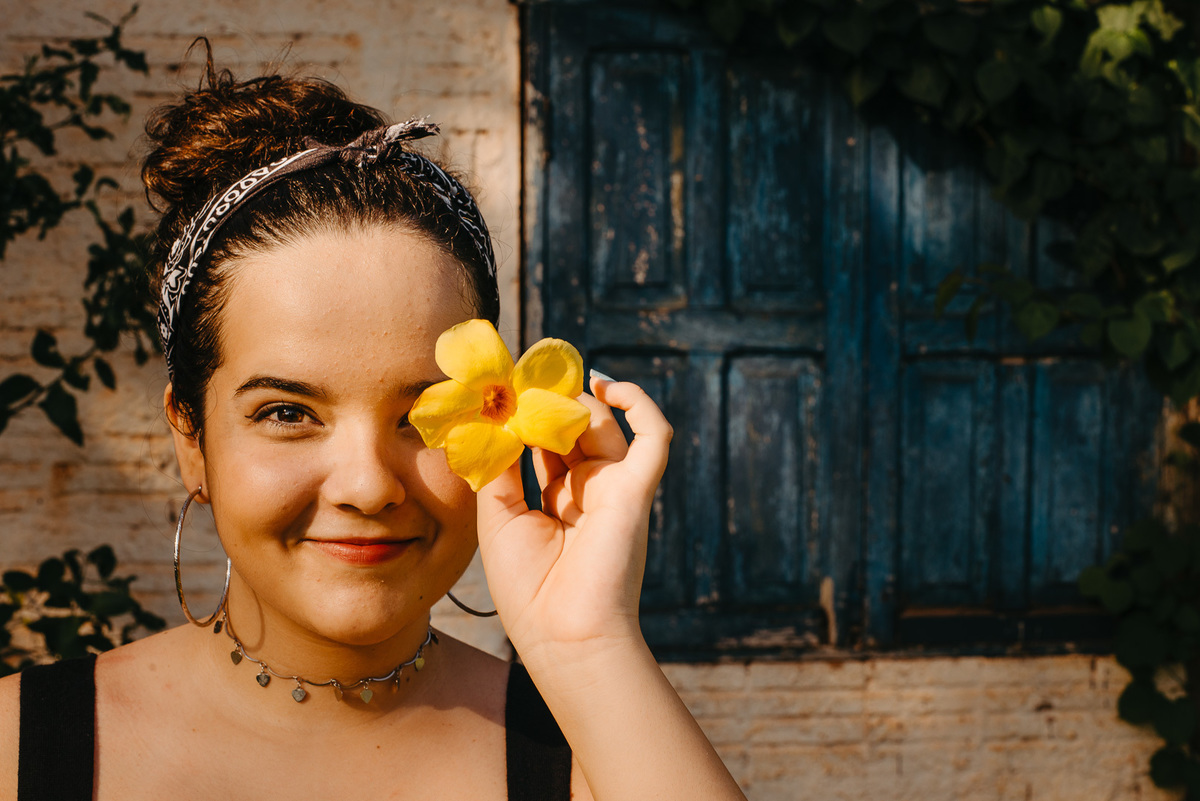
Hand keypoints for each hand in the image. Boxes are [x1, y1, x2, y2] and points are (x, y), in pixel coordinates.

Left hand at [474, 376, 671, 658]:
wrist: (564, 636)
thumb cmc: (527, 588)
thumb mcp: (498, 518)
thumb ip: (500, 466)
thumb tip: (499, 417)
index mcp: (558, 499)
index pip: (546, 441)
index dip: (526, 413)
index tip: (499, 388)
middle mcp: (590, 489)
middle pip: (572, 426)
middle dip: (547, 400)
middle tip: (518, 380)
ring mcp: (616, 487)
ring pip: (604, 423)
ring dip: (574, 401)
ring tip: (542, 395)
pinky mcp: (637, 489)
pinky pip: (655, 436)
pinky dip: (638, 403)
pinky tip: (606, 387)